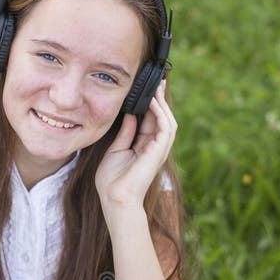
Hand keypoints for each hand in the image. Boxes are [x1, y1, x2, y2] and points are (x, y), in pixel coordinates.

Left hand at [95, 80, 176, 211]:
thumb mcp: (115, 150)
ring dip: (163, 104)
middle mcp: (154, 147)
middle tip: (157, 82)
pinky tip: (152, 102)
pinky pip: (165, 127)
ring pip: (168, 121)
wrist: (115, 198)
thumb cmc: (112, 180)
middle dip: (160, 100)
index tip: (146, 88)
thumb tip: (130, 115)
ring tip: (157, 87)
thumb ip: (125, 133)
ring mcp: (158, 150)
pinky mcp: (158, 152)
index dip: (150, 104)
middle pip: (162, 118)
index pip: (150, 120)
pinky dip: (160, 113)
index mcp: (144, 147)